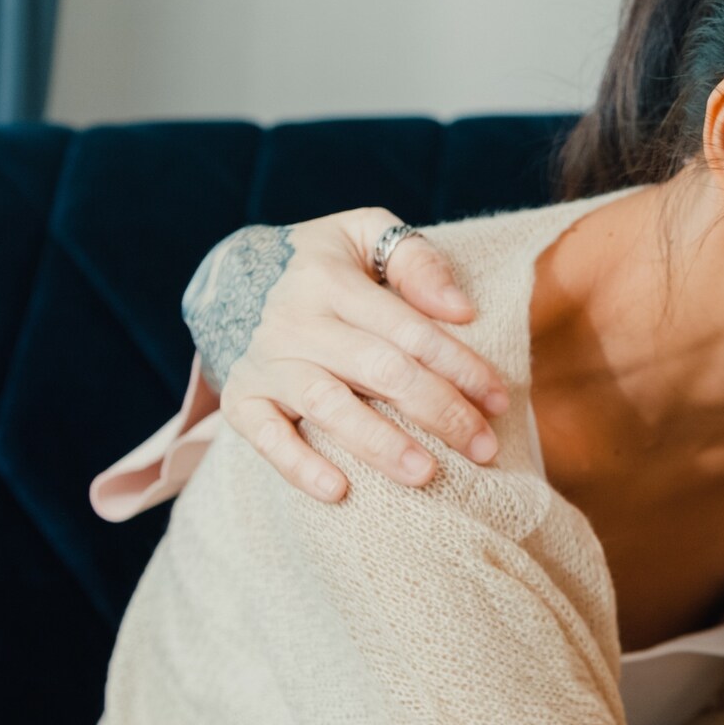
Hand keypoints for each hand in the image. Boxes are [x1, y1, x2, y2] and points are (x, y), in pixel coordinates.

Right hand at [182, 208, 510, 500]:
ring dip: (380, 444)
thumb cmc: (319, 261)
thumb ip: (416, 260)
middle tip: (484, 448)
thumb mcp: (363, 233)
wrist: (224, 276)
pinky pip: (266, 437)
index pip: (410, 330)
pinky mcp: (241, 398)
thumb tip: (461, 310)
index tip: (499, 400)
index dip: (460, 366)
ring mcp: (266, 363)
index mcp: (333, 281)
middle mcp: (297, 322)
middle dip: (439, 411)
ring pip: (329, 406)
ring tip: (427, 474)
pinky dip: (298, 466)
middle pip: (380, 371)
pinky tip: (338, 492)